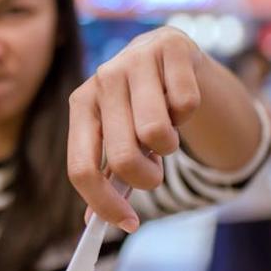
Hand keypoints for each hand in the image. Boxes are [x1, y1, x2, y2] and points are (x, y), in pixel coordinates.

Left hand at [67, 27, 202, 231]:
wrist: (167, 55)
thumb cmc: (139, 107)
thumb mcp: (117, 137)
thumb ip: (106, 177)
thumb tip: (90, 224)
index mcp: (81, 104)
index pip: (81, 167)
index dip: (104, 203)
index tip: (128, 224)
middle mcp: (102, 78)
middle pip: (123, 157)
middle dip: (147, 178)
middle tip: (155, 173)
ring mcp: (135, 59)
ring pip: (157, 133)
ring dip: (170, 145)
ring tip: (165, 130)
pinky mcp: (171, 46)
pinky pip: (187, 104)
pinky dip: (189, 113)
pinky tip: (179, 99)